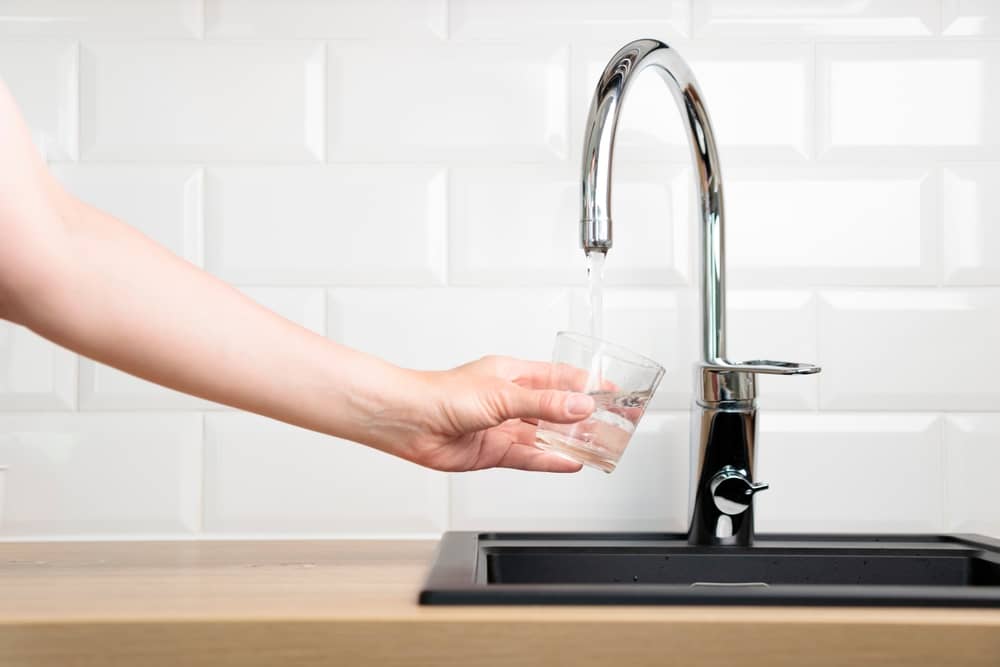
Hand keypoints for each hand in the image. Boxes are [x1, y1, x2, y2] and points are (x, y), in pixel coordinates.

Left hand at [374, 356, 595, 472]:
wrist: (409, 421)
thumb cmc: (442, 394)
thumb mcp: (502, 394)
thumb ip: (544, 404)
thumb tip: (580, 406)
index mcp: (512, 375)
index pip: (558, 378)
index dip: (586, 385)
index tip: (610, 391)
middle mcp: (508, 401)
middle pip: (555, 410)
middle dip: (583, 417)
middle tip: (612, 424)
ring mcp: (501, 427)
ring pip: (544, 437)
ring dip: (570, 442)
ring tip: (599, 448)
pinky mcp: (493, 452)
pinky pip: (528, 458)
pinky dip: (550, 462)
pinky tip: (570, 463)